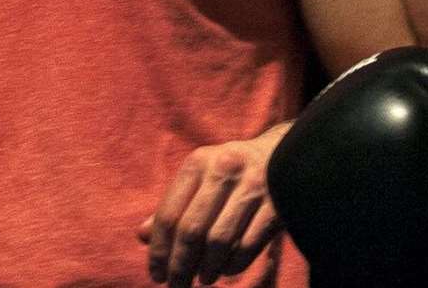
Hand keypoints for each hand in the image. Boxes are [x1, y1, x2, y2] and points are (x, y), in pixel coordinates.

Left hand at [139, 124, 288, 285]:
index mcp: (199, 162)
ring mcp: (254, 186)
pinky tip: (225, 270)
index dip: (159, 251)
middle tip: (176, 286)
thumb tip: (142, 236)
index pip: (169, 215)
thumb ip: (174, 205)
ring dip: (206, 269)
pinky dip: (233, 265)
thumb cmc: (232, 172)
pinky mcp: (278, 204)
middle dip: (180, 267)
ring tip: (202, 279)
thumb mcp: (201, 178)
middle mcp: (225, 169)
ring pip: (219, 241)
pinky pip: (248, 245)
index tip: (156, 275)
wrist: (285, 152)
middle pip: (192, 231)